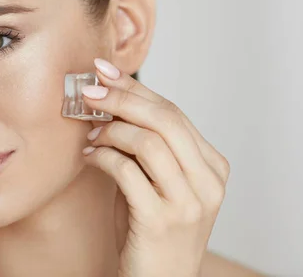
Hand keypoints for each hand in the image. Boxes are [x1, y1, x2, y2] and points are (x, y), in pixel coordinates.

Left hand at [81, 59, 229, 276]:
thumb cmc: (151, 230)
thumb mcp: (155, 181)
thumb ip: (144, 144)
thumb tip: (108, 99)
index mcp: (212, 167)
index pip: (174, 113)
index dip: (137, 88)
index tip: (105, 71)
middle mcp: (208, 182)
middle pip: (165, 119)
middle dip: (122, 99)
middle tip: (90, 91)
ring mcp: (190, 202)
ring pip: (149, 141)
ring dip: (111, 130)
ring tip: (90, 135)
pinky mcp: (162, 221)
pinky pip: (127, 171)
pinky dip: (103, 157)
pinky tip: (89, 158)